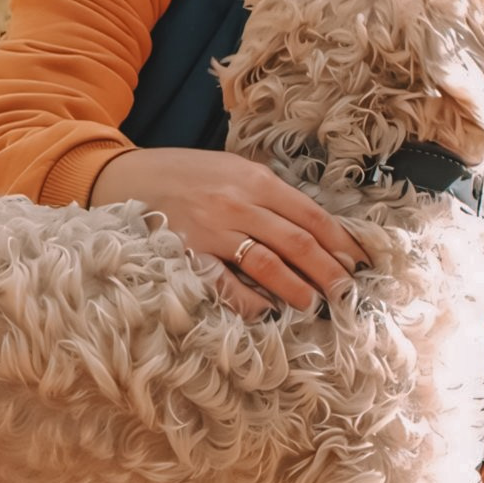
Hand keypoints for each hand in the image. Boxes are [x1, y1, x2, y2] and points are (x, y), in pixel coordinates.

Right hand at [90, 145, 366, 317]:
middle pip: (297, 241)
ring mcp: (211, 230)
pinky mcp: (188, 254)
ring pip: (268, 264)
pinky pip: (226, 284)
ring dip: (297, 288)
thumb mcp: (229, 169)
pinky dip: (250, 301)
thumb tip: (310, 226)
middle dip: (328, 270)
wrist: (124, 176)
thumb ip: (266, 193)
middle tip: (347, 293)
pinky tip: (267, 313)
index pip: (310, 214)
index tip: (359, 262)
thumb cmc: (183, 175)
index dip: (340, 241)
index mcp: (253, 179)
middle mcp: (236, 203)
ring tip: (315, 305)